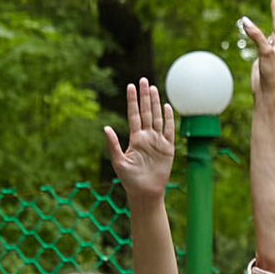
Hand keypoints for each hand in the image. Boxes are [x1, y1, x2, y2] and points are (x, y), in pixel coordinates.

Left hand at [107, 80, 177, 198]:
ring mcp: (157, 141)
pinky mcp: (167, 149)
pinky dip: (169, 119)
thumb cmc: (130, 180)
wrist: (145, 193)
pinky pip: (169, 130)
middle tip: (143, 80)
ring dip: (155, 103)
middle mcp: (146, 137)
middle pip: (145, 112)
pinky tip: (166, 107)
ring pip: (157, 117)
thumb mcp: (119, 162)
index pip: (133, 115)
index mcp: (135, 138)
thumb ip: (113, 144)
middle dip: (145, 96)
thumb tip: (105, 127)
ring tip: (153, 88)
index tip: (130, 86)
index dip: (132, 100)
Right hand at [242, 0, 274, 103]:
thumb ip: (256, 35)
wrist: (267, 93)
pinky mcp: (262, 59)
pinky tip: (264, 37)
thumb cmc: (271, 75)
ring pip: (273, 34)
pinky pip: (262, 43)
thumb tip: (245, 21)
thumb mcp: (264, 52)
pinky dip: (262, 37)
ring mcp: (270, 52)